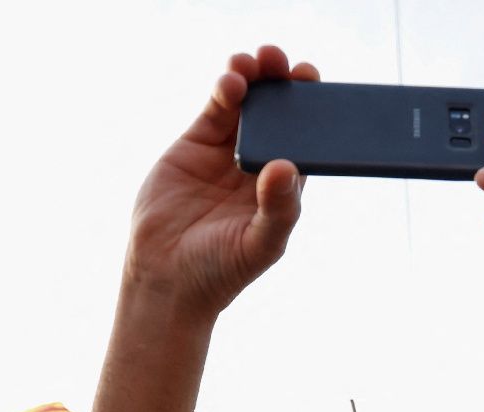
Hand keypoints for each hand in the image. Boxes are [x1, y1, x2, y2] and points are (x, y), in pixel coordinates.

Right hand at [123, 47, 317, 317]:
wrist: (167, 278)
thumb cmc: (222, 270)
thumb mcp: (260, 244)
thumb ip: (278, 209)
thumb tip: (285, 166)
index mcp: (285, 185)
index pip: (307, 140)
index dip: (313, 111)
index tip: (315, 88)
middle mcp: (260, 163)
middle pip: (280, 114)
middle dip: (285, 85)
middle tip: (287, 65)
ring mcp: (228, 151)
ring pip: (249, 104)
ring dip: (256, 78)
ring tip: (257, 61)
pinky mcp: (197, 143)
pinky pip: (217, 108)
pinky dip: (226, 90)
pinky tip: (232, 80)